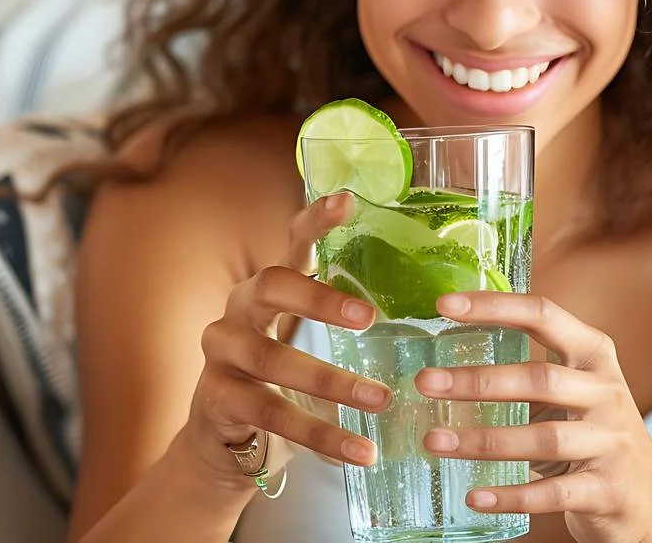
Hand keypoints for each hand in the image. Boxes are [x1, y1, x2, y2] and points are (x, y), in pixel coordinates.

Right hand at [182, 192, 392, 490]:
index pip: (292, 241)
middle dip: (321, 300)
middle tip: (371, 317)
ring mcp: (222, 352)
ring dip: (331, 381)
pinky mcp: (216, 397)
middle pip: (272, 286)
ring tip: (381, 398)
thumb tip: (434, 307)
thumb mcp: (307, 337)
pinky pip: (271, 414)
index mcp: (271, 285)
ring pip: (272, 359)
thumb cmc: (281, 376)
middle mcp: (239, 308)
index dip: (317, 219)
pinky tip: (360, 450)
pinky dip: (320, 434)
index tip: (349, 201)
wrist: (223, 437)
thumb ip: (346, 316)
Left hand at [414, 292, 651, 542]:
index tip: (444, 305)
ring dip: (483, 440)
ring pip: (542, 437)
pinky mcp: (608, 489)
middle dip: (477, 381)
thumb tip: (446, 361)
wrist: (650, 494)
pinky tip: (475, 496)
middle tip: (425, 383)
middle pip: (539, 379)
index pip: (543, 315)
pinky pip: (553, 493)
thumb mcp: (575, 387)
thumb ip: (528, 369)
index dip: (494, 306)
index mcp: (593, 355)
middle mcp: (606, 392)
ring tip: (435, 442)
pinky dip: (511, 495)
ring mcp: (610, 442)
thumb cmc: (594, 430)